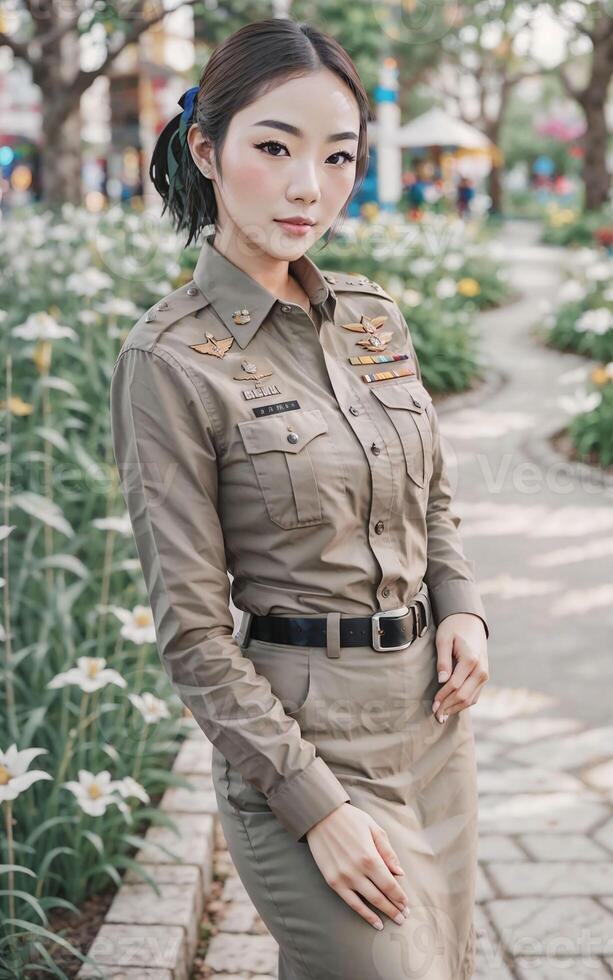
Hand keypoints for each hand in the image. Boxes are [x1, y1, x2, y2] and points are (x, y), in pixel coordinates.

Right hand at [305, 802, 410, 929]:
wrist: (320, 816)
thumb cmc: (350, 819)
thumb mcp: (373, 828)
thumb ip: (387, 851)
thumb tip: (400, 873)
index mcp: (370, 857)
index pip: (390, 884)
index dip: (400, 897)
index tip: (406, 904)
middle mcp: (357, 871)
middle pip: (381, 896)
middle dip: (395, 908)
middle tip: (404, 917)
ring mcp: (343, 878)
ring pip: (368, 903)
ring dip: (384, 913)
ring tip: (395, 920)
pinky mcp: (332, 882)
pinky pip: (351, 903)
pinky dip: (364, 914)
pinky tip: (375, 922)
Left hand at [431, 613, 488, 723]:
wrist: (470, 621)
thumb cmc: (453, 629)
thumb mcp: (443, 640)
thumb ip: (443, 661)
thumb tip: (442, 681)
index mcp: (471, 660)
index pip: (455, 685)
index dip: (443, 697)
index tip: (432, 706)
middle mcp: (481, 670)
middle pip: (464, 695)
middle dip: (449, 707)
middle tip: (436, 716)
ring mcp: (484, 675)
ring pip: (471, 699)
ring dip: (456, 709)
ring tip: (442, 717)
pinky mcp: (484, 678)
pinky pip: (474, 696)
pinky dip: (463, 704)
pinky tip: (451, 708)